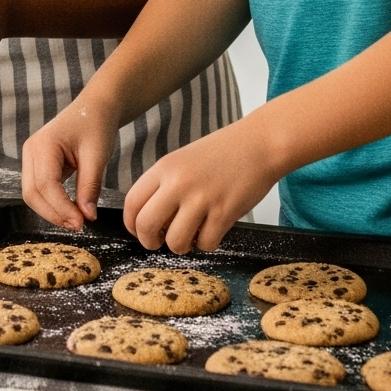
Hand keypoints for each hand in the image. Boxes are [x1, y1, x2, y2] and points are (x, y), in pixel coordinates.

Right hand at [19, 94, 119, 229]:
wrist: (95, 108)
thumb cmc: (96, 125)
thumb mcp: (97, 155)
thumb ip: (89, 187)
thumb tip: (86, 217)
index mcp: (43, 145)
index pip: (45, 185)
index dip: (61, 208)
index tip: (81, 223)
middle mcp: (31, 151)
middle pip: (32, 193)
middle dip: (53, 213)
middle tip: (78, 226)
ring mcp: (31, 158)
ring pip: (32, 194)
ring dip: (51, 211)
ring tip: (76, 220)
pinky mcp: (37, 164)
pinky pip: (39, 189)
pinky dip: (52, 203)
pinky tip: (70, 210)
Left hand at [121, 121, 279, 253]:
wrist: (259, 144)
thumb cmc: (222, 152)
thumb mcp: (183, 160)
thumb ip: (164, 185)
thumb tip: (150, 219)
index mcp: (164, 168)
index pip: (132, 203)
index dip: (131, 224)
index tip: (140, 231)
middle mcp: (178, 183)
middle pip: (146, 225)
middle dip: (150, 242)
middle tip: (160, 242)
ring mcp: (202, 198)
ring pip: (175, 241)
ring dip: (181, 246)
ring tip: (191, 236)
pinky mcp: (225, 212)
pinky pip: (206, 243)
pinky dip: (207, 243)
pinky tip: (213, 230)